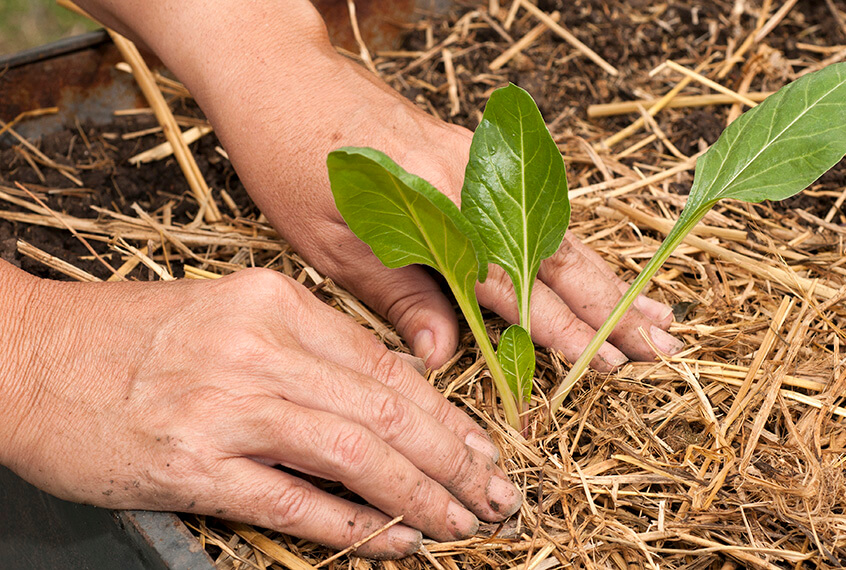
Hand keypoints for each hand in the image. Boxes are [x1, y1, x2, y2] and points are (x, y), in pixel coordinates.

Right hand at [0, 268, 520, 558]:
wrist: (25, 356)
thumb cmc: (130, 338)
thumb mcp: (230, 316)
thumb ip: (307, 351)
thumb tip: (389, 402)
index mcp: (277, 302)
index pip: (387, 366)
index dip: (446, 415)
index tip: (483, 450)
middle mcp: (258, 347)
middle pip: (387, 408)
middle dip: (454, 459)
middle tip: (498, 495)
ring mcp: (224, 404)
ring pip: (356, 452)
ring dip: (421, 495)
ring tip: (463, 523)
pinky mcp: (191, 463)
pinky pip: (293, 500)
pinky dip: (353, 526)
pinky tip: (396, 542)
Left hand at [197, 49, 682, 372]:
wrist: (283, 77)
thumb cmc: (292, 163)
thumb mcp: (331, 244)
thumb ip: (397, 297)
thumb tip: (446, 358)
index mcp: (439, 214)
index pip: (516, 289)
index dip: (565, 333)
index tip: (610, 364)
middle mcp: (474, 184)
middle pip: (559, 258)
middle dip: (613, 308)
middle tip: (664, 346)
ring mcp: (482, 163)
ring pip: (561, 230)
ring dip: (610, 276)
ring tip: (657, 313)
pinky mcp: (477, 151)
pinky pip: (541, 204)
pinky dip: (578, 242)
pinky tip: (600, 267)